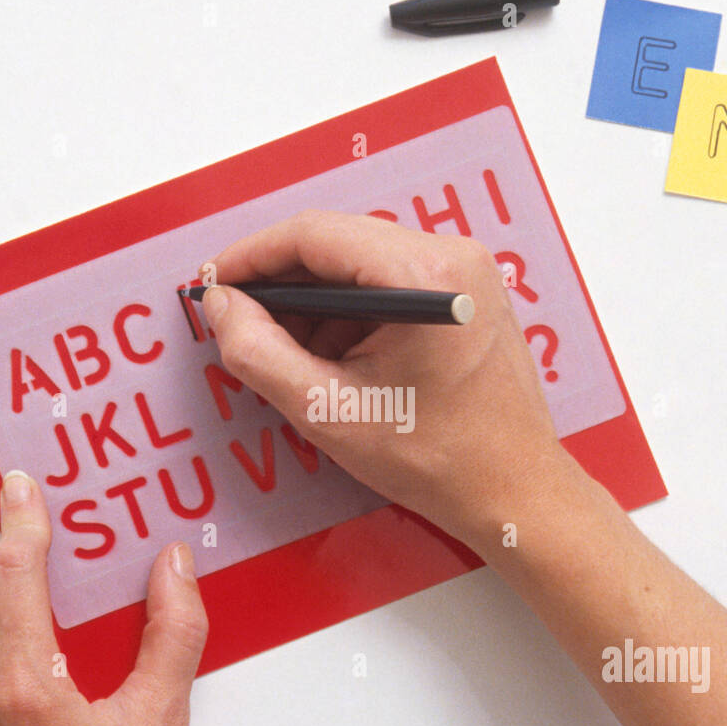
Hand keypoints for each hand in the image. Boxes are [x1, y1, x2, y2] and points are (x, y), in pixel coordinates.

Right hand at [201, 210, 573, 550]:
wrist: (514, 490)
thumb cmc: (438, 460)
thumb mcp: (330, 411)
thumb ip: (259, 353)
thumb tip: (221, 305)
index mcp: (424, 276)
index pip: (313, 235)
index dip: (251, 257)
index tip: (212, 285)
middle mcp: (453, 256)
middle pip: (337, 242)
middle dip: (281, 283)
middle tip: (240, 324)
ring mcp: (467, 271)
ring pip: (360, 262)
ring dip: (315, 301)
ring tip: (289, 357)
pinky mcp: (468, 293)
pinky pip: (389, 281)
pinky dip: (350, 312)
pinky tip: (332, 359)